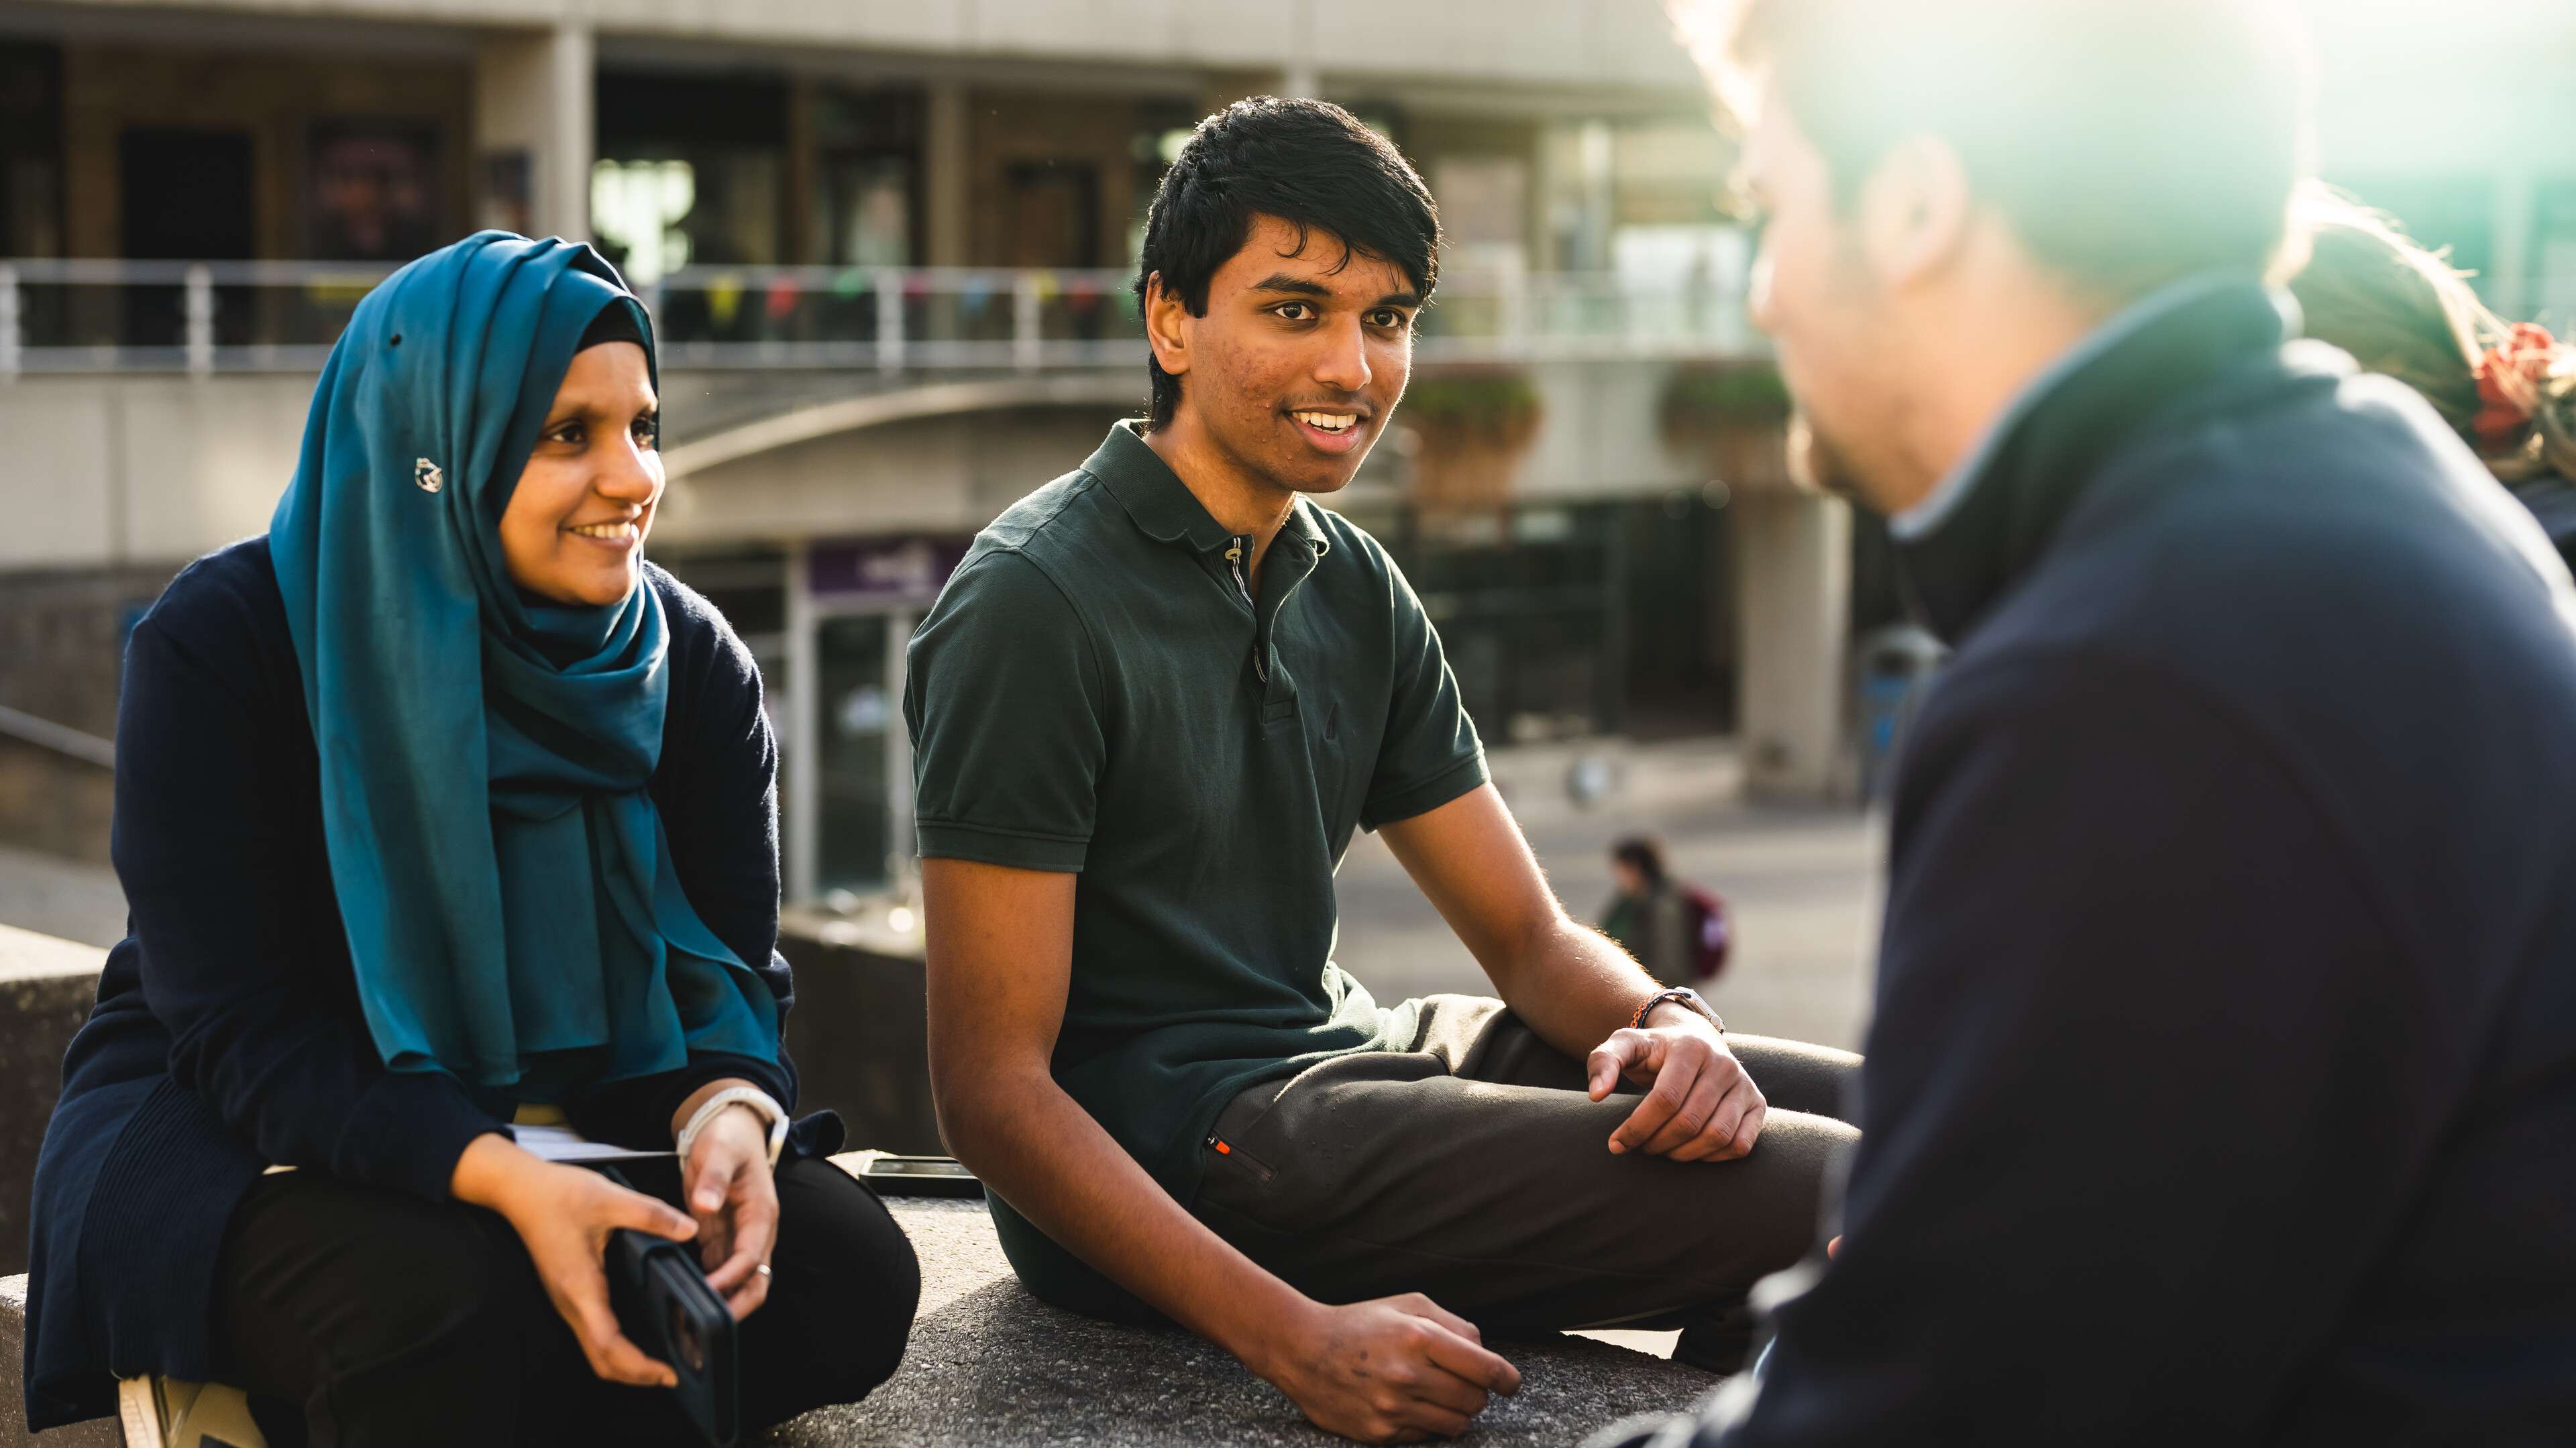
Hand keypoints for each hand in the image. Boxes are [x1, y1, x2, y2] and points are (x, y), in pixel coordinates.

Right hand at [452, 1134, 697, 1385]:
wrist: (519, 1190)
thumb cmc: (557, 1195)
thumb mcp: (609, 1198)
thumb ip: (652, 1215)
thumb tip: (689, 1229)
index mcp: (581, 1287)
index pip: (608, 1344)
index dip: (639, 1365)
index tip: (668, 1373)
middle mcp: (571, 1302)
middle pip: (601, 1359)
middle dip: (636, 1375)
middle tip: (673, 1374)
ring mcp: (568, 1301)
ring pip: (595, 1350)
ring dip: (626, 1363)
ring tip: (662, 1361)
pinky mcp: (570, 1292)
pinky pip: (593, 1332)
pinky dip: (617, 1346)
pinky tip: (640, 1335)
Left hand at [681, 1104, 779, 1319]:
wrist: (728, 1128)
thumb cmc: (728, 1138)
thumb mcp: (719, 1151)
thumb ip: (714, 1177)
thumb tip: (706, 1205)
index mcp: (761, 1214)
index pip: (750, 1258)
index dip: (730, 1279)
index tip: (705, 1293)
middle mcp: (755, 1233)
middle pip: (755, 1283)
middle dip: (735, 1308)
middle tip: (704, 1329)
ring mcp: (739, 1238)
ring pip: (738, 1284)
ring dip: (720, 1305)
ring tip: (691, 1327)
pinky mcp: (722, 1239)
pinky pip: (719, 1273)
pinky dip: (707, 1291)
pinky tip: (684, 1303)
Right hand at [1255, 1294, 1521, 1442]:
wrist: (1302, 1350)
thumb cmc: (1361, 1323)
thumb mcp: (1408, 1305)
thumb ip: (1454, 1325)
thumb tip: (1485, 1354)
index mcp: (1419, 1337)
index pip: (1485, 1368)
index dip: (1507, 1379)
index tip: (1510, 1383)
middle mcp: (1408, 1375)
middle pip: (1474, 1400)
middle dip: (1478, 1393)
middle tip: (1466, 1384)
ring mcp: (1393, 1407)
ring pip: (1456, 1424)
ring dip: (1458, 1411)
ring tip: (1440, 1394)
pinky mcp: (1381, 1432)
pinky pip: (1427, 1436)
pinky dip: (1429, 1423)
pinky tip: (1412, 1404)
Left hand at [1585, 1017, 1766, 1160]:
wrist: (1694, 1041)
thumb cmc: (1653, 1050)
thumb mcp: (1624, 1046)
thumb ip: (1603, 1062)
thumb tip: (1597, 1095)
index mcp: (1690, 1047)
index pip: (1664, 1099)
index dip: (1637, 1128)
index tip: (1617, 1144)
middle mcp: (1723, 1063)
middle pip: (1689, 1121)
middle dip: (1658, 1143)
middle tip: (1641, 1148)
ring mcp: (1744, 1084)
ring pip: (1717, 1135)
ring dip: (1684, 1154)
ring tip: (1663, 1151)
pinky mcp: (1757, 1104)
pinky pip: (1741, 1144)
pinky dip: (1714, 1158)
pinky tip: (1691, 1152)